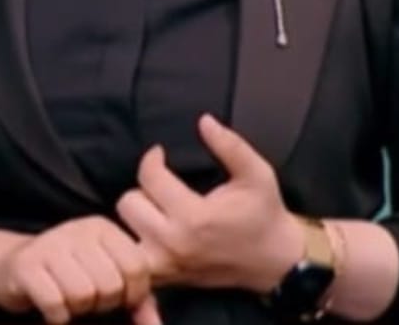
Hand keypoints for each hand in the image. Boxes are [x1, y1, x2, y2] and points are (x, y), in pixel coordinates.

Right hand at [0, 215, 161, 324]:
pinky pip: (55, 303)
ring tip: (68, 300)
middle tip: (88, 300)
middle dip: (102, 304)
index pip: (137, 265)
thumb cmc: (69, 275)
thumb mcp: (104, 277)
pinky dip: (56, 316)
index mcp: (102, 228)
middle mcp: (78, 229)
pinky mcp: (26, 265)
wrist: (12, 268)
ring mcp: (50, 244)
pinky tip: (51, 308)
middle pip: (111, 284)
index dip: (132, 293)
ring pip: (83, 295)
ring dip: (77, 309)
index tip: (118, 299)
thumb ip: (136, 299)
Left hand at [116, 114, 304, 292]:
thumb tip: (204, 120)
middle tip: (160, 184)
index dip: (152, 158)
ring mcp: (166, 266)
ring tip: (154, 205)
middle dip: (142, 188)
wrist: (276, 263)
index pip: (149, 177)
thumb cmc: (264, 214)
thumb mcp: (256, 174)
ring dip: (136, 215)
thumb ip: (230, 145)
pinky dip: (135, 243)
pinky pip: (132, 258)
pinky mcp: (165, 279)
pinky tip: (152, 228)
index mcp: (193, 218)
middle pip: (128, 204)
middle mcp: (172, 244)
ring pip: (123, 233)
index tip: (160, 153)